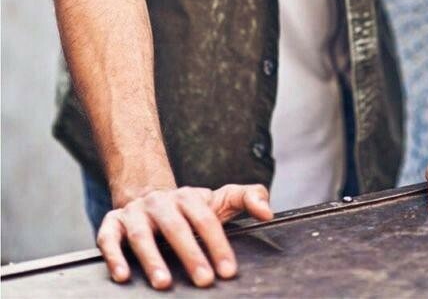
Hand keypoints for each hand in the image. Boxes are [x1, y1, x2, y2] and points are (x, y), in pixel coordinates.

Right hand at [96, 183, 273, 288]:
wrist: (147, 194)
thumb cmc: (189, 208)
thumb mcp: (219, 199)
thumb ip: (248, 198)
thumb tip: (269, 212)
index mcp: (189, 197)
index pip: (206, 220)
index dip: (218, 245)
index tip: (228, 271)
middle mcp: (161, 202)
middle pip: (176, 227)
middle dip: (191, 254)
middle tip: (204, 280)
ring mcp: (135, 212)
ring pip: (142, 234)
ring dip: (152, 258)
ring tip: (164, 282)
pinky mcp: (113, 223)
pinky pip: (109, 238)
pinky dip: (113, 255)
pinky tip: (122, 276)